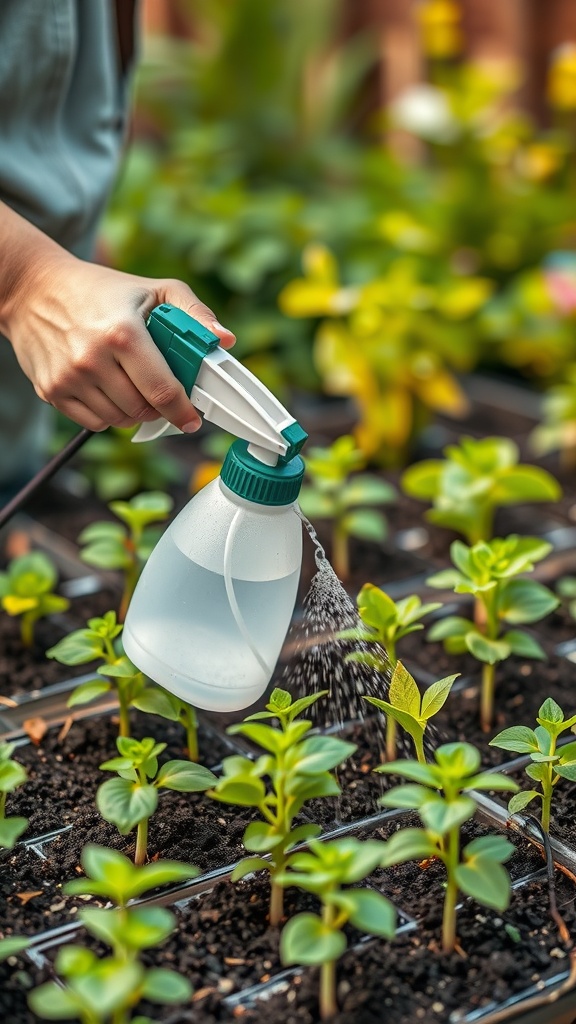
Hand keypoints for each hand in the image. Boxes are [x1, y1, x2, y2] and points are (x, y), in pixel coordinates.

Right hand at [4, 249, 235, 432]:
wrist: (34, 291)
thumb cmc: (102, 291)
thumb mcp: (154, 289)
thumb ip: (195, 313)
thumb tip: (225, 341)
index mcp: (122, 333)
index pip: (162, 391)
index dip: (183, 412)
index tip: (192, 419)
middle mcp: (92, 358)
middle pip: (143, 410)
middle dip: (159, 406)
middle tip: (160, 390)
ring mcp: (68, 378)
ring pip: (119, 420)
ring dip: (134, 411)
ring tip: (131, 383)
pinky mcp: (51, 391)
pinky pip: (94, 423)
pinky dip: (108, 414)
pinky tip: (107, 388)